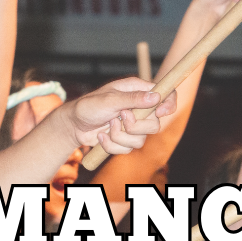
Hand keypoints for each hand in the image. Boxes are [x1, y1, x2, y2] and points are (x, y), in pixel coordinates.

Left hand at [59, 77, 176, 153]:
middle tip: (120, 118)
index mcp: (137, 91)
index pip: (165, 94)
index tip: (161, 112)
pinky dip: (112, 145)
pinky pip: (128, 149)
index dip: (169, 104)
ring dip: (119, 136)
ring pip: (141, 140)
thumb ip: (132, 99)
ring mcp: (133, 125)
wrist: (73, 125)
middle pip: (155, 124)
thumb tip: (156, 96)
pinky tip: (102, 136)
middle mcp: (138, 108)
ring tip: (107, 126)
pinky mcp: (125, 139)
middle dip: (135, 126)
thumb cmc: (88, 106)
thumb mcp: (109, 100)